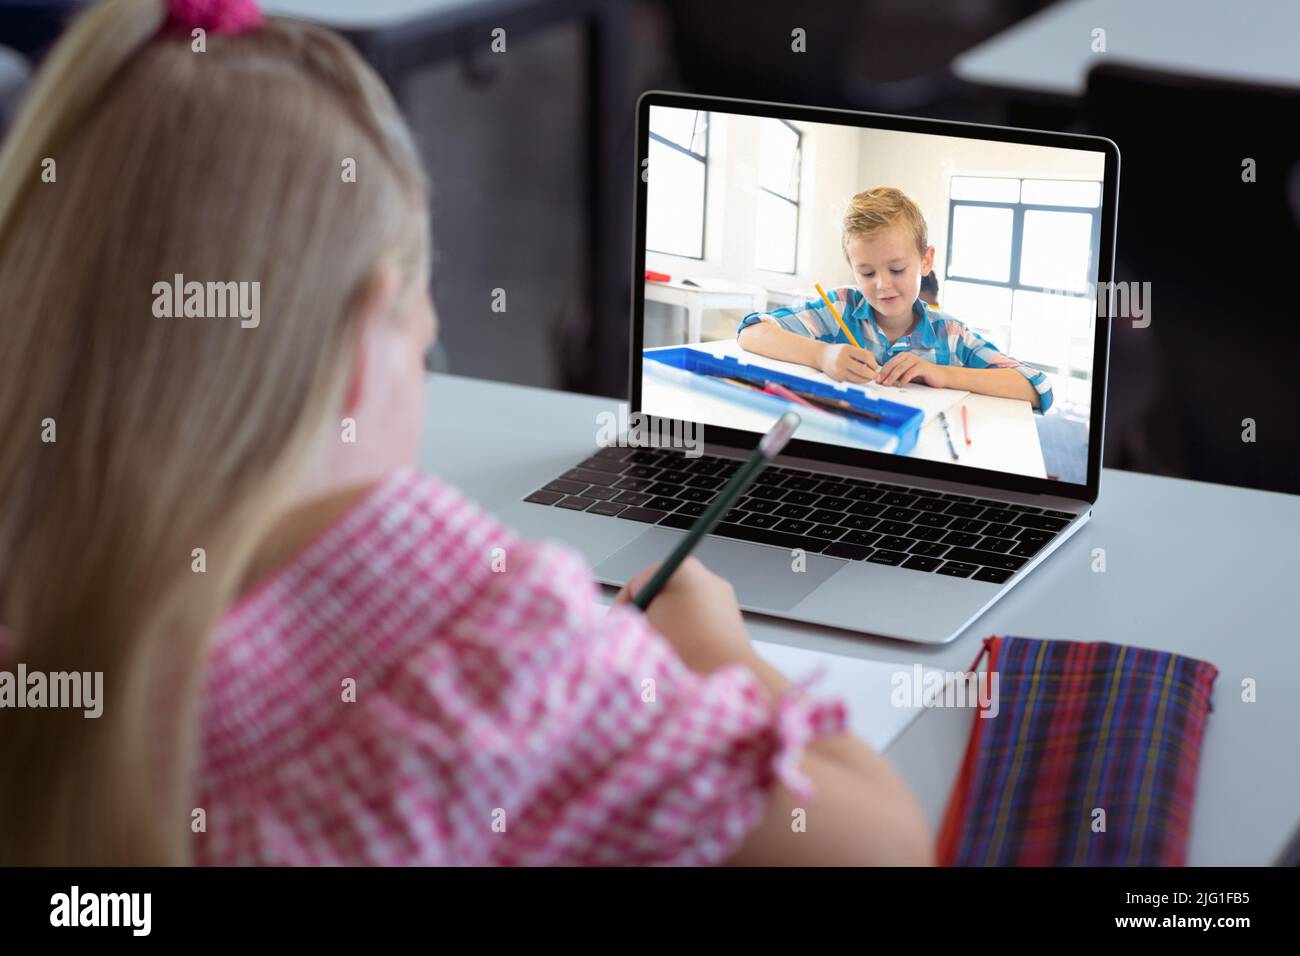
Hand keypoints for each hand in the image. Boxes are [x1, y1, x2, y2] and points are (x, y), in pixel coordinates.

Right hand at [613, 557, 752, 673]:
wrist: (724, 673)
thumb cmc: (681, 648)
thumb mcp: (642, 627)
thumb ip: (630, 618)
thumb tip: (629, 622)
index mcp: (682, 568)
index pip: (638, 583)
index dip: (623, 608)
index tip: (619, 627)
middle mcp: (706, 577)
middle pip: (662, 595)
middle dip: (648, 616)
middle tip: (638, 639)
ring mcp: (722, 598)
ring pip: (681, 610)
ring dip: (668, 628)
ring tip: (662, 651)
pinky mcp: (732, 620)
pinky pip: (700, 623)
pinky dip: (688, 636)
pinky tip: (683, 657)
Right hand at [817, 343, 877, 382]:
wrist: (821, 356)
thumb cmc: (839, 352)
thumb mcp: (849, 348)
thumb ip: (861, 355)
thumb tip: (874, 367)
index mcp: (847, 349)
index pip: (865, 356)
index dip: (873, 362)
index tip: (875, 366)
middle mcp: (842, 360)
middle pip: (862, 369)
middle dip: (872, 374)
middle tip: (876, 375)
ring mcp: (839, 370)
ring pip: (858, 378)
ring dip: (866, 379)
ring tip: (869, 377)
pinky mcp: (838, 378)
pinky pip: (852, 382)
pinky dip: (859, 381)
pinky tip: (861, 378)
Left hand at [876, 352, 948, 386]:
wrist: (939, 376)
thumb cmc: (922, 375)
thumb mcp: (907, 374)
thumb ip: (897, 374)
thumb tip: (883, 380)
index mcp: (903, 356)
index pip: (890, 363)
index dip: (882, 371)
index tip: (876, 380)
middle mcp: (909, 356)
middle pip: (893, 365)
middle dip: (885, 374)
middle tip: (880, 382)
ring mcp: (916, 360)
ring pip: (900, 368)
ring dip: (892, 377)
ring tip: (887, 384)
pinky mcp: (922, 366)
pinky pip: (911, 372)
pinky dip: (904, 379)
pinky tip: (900, 385)